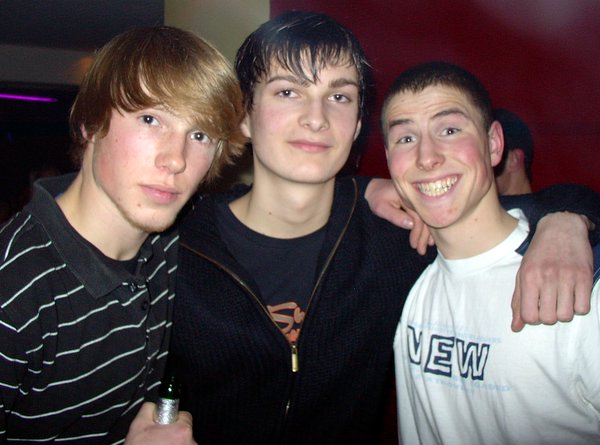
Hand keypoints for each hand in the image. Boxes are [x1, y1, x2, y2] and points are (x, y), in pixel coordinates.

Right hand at [125, 402, 196, 444]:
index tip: (166, 425)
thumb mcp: (138, 424)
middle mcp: (191, 442)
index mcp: (182, 430)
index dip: (173, 419)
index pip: (185, 416)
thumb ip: (150, 408)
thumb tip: (156, 405)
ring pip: (184, 442)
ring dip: (174, 443)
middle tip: (160, 439)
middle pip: (185, 431)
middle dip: (174, 433)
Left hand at [365, 178, 432, 254]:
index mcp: (409, 197)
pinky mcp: (418, 204)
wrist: (375, 189)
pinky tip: (429, 238)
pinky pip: (425, 216)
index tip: (413, 245)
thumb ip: (395, 216)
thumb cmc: (376, 198)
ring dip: (428, 234)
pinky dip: (428, 228)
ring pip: (427, 219)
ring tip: (427, 247)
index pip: (419, 217)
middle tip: (421, 251)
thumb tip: (411, 225)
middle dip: (425, 236)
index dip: (417, 233)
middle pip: (426, 219)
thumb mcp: (381, 208)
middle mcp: (417, 198)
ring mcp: (418, 201)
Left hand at [511, 212, 592, 331]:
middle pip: (549, 318)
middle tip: (550, 303)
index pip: (529, 316)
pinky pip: (583, 307)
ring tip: (561, 299)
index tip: (536, 309)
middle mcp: (547, 278)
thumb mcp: (523, 273)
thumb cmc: (539, 253)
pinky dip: (578, 307)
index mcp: (529, 278)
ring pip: (566, 315)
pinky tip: (573, 296)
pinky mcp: (584, 277)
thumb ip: (518, 301)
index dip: (533, 318)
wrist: (561, 228)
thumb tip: (515, 327)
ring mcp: (567, 277)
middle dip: (549, 316)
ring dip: (564, 312)